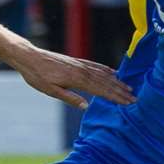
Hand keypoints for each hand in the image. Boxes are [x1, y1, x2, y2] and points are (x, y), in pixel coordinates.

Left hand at [11, 47, 135, 109]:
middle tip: (134, 98)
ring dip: (116, 81)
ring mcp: (79, 64)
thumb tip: (86, 106)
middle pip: (105, 82)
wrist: (28, 57)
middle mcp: (81, 70)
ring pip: (102, 73)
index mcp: (76, 80)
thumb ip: (69, 98)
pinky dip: (105, 69)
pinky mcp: (76, 61)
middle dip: (120, 91)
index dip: (115, 97)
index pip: (101, 90)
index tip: (128, 102)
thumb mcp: (50, 91)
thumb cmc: (37, 76)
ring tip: (128, 87)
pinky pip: (95, 65)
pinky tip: (113, 72)